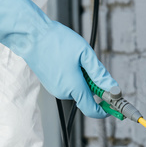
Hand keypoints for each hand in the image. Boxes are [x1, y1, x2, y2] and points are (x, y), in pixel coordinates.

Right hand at [0, 0, 117, 117]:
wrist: (31, 36)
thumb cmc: (57, 41)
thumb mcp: (85, 54)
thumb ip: (100, 74)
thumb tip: (112, 87)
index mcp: (74, 88)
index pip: (92, 110)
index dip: (105, 110)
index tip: (114, 106)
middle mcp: (63, 93)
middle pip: (86, 96)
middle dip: (93, 85)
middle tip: (91, 64)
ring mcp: (55, 89)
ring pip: (76, 89)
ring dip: (82, 78)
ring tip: (74, 58)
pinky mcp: (50, 84)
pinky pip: (67, 84)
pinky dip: (72, 76)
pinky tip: (66, 60)